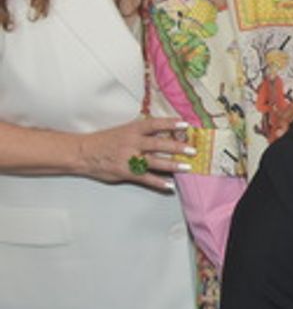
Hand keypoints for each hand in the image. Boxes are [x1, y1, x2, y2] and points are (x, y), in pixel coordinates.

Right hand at [75, 116, 192, 192]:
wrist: (83, 153)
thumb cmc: (104, 141)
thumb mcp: (123, 130)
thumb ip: (140, 132)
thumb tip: (161, 132)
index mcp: (132, 129)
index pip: (155, 124)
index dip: (171, 123)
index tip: (186, 124)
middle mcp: (133, 142)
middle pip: (159, 144)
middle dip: (177, 147)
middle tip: (192, 149)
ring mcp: (129, 158)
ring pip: (155, 162)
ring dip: (172, 165)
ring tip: (187, 167)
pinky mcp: (126, 172)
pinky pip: (145, 178)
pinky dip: (158, 182)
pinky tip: (170, 185)